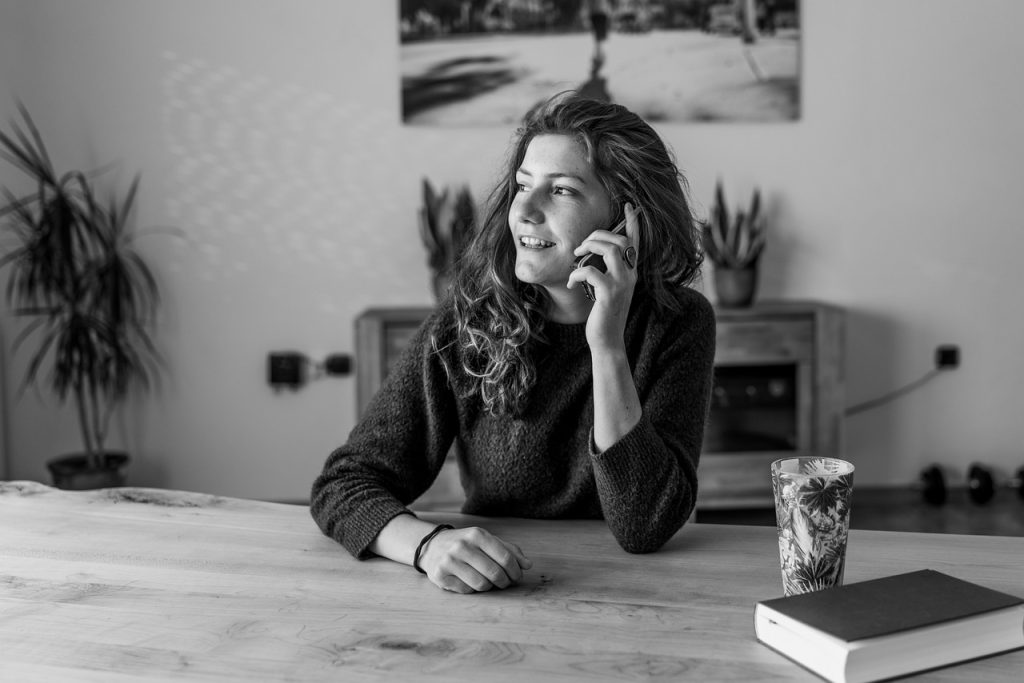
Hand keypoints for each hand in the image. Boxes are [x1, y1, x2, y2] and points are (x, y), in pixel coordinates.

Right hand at [418, 526, 531, 592]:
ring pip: (481, 584)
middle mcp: (462, 546)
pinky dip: (472, 589)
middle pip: (495, 573)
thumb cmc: (466, 543)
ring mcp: (449, 561)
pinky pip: (466, 590)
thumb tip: (528, 565)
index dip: (515, 571)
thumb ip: (509, 550)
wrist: (431, 546)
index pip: (504, 557)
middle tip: (505, 583)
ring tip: (487, 581)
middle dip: (504, 582)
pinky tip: (469, 580)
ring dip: (488, 586)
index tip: (517, 576)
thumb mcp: (486, 540)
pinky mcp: (440, 575)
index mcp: (477, 534)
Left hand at [568, 202, 640, 351]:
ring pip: (610, 250)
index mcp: (631, 272)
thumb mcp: (607, 290)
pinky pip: (591, 272)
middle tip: (581, 245)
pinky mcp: (609, 295)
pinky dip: (578, 274)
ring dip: (589, 247)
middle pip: (619, 240)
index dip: (632, 223)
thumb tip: (588, 256)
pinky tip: (573, 283)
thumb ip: (606, 272)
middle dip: (598, 235)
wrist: (607, 341)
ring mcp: (622, 284)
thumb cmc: (604, 315)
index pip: (635, 243)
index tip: (629, 205)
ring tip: (576, 256)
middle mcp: (630, 275)